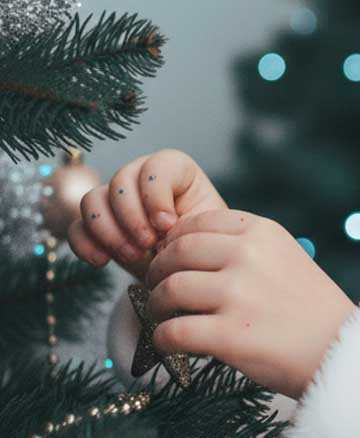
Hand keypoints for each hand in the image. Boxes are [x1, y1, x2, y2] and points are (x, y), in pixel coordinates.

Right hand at [67, 149, 227, 282]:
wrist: (188, 271)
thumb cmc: (203, 246)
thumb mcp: (206, 231)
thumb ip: (189, 222)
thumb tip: (163, 227)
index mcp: (176, 171)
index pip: (156, 166)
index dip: (156, 195)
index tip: (168, 225)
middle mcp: (141, 178)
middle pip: (120, 181)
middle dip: (132, 217)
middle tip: (148, 245)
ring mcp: (115, 200)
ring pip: (92, 200)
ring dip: (109, 231)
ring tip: (133, 256)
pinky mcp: (97, 226)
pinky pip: (76, 227)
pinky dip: (85, 244)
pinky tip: (102, 261)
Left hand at [142, 208, 357, 399]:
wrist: (342, 352)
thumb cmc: (312, 310)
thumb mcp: (287, 258)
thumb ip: (245, 248)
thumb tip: (184, 250)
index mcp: (263, 232)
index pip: (197, 223)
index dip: (174, 242)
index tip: (172, 260)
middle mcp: (248, 256)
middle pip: (176, 253)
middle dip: (158, 272)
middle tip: (157, 289)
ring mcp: (238, 295)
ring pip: (169, 290)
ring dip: (157, 306)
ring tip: (165, 317)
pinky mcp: (229, 335)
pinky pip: (172, 332)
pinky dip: (163, 340)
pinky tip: (170, 344)